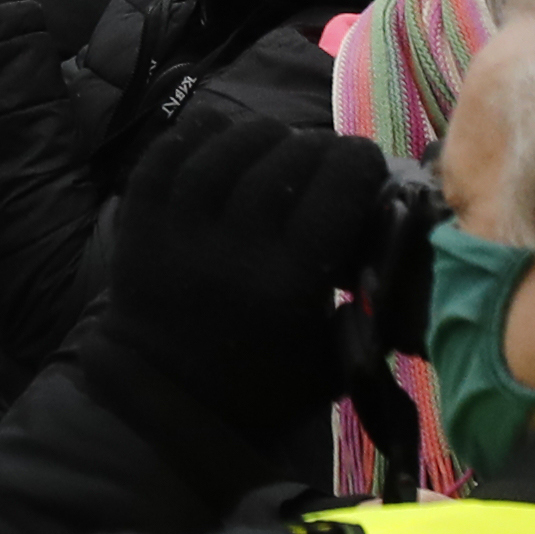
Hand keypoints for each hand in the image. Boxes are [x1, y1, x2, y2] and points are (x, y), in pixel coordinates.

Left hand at [92, 107, 386, 437]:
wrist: (166, 400)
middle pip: (282, 164)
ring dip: (260, 134)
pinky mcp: (138, 223)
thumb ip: (367, 302)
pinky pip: (165, 157)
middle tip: (328, 153)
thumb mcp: (333, 360)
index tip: (368, 159)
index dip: (358, 163)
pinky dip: (195, 134)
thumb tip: (396, 229)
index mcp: (286, 282)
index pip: (335, 191)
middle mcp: (230, 248)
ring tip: (279, 139)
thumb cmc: (263, 387)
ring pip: (223, 150)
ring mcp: (176, 230)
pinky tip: (220, 132)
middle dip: (317, 148)